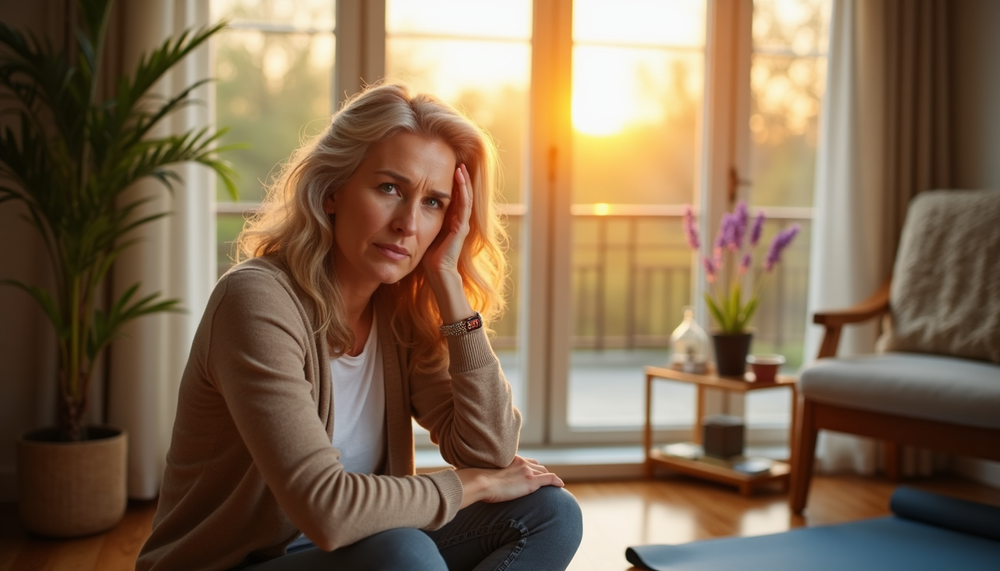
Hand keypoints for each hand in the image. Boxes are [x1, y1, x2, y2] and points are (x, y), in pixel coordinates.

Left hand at [422, 164, 471, 279]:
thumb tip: (410, 207)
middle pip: (464, 194)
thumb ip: (424, 219)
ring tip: (460, 167)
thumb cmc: (429, 255)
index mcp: (453, 221)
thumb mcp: (425, 231)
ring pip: (466, 197)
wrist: (437, 272)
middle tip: (458, 162)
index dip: (454, 183)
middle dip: (461, 178)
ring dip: (464, 181)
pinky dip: (463, 191)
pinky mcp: (462, 227)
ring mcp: (463, 223)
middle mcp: (460, 220)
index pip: (456, 198)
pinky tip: (459, 179)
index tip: (448, 169)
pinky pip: (464, 205)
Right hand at [455, 456, 564, 508]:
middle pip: (537, 465)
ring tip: (552, 483)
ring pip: (544, 471)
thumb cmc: (476, 480)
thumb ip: (487, 474)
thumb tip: (478, 480)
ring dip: (548, 477)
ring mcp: (527, 471)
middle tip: (544, 478)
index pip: (525, 461)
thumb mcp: (483, 473)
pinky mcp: (531, 481)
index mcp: (510, 459)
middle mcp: (521, 462)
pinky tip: (560, 485)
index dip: (530, 466)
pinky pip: (549, 479)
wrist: (480, 482)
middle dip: (541, 471)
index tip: (531, 471)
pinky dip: (556, 481)